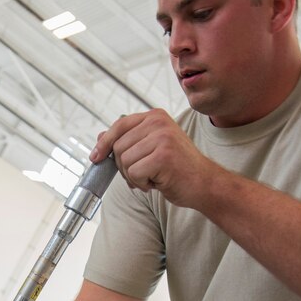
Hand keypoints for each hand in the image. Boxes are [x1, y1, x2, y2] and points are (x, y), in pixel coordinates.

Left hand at [91, 108, 219, 208]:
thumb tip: (100, 138)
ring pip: (124, 161)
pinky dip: (142, 184)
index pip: (119, 125)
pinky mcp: (163, 156)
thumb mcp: (152, 149)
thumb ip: (129, 141)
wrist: (204, 184)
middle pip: (118, 146)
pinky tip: (158, 182)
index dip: (104, 143)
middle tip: (143, 174)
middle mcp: (159, 122)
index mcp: (156, 116)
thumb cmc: (178, 168)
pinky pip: (134, 173)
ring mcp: (162, 137)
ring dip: (134, 176)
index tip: (95, 157)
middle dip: (124, 166)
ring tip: (153, 177)